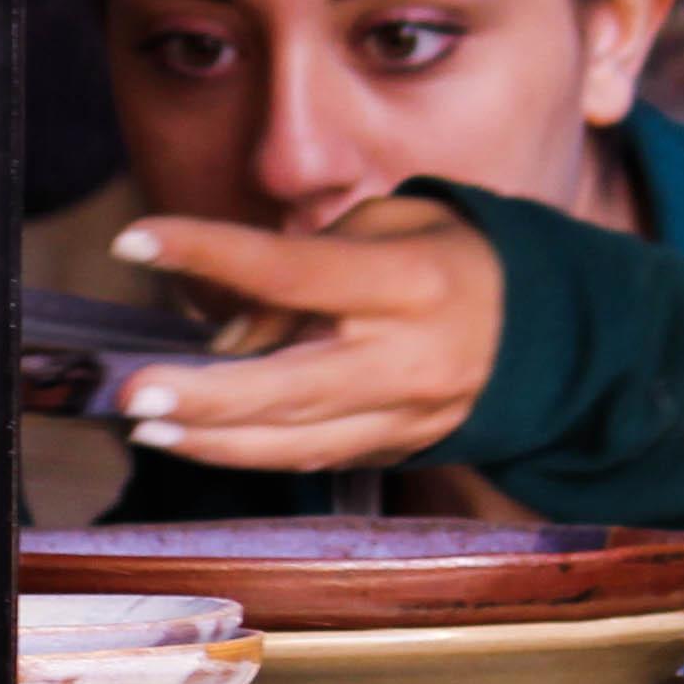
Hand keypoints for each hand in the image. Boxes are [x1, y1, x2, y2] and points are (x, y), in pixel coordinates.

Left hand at [97, 196, 504, 471]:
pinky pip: (313, 458)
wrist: (550, 332)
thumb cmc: (455, 258)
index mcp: (408, 281)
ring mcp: (405, 416)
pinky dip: (250, 452)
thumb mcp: (388, 226)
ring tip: (146, 423)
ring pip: (296, 443)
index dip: (209, 253)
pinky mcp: (397, 450)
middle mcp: (407, 358)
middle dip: (205, 396)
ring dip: (212, 439)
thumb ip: (302, 267)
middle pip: (292, 388)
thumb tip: (227, 341)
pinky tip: (195, 440)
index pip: (292, 268)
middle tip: (133, 392)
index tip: (133, 240)